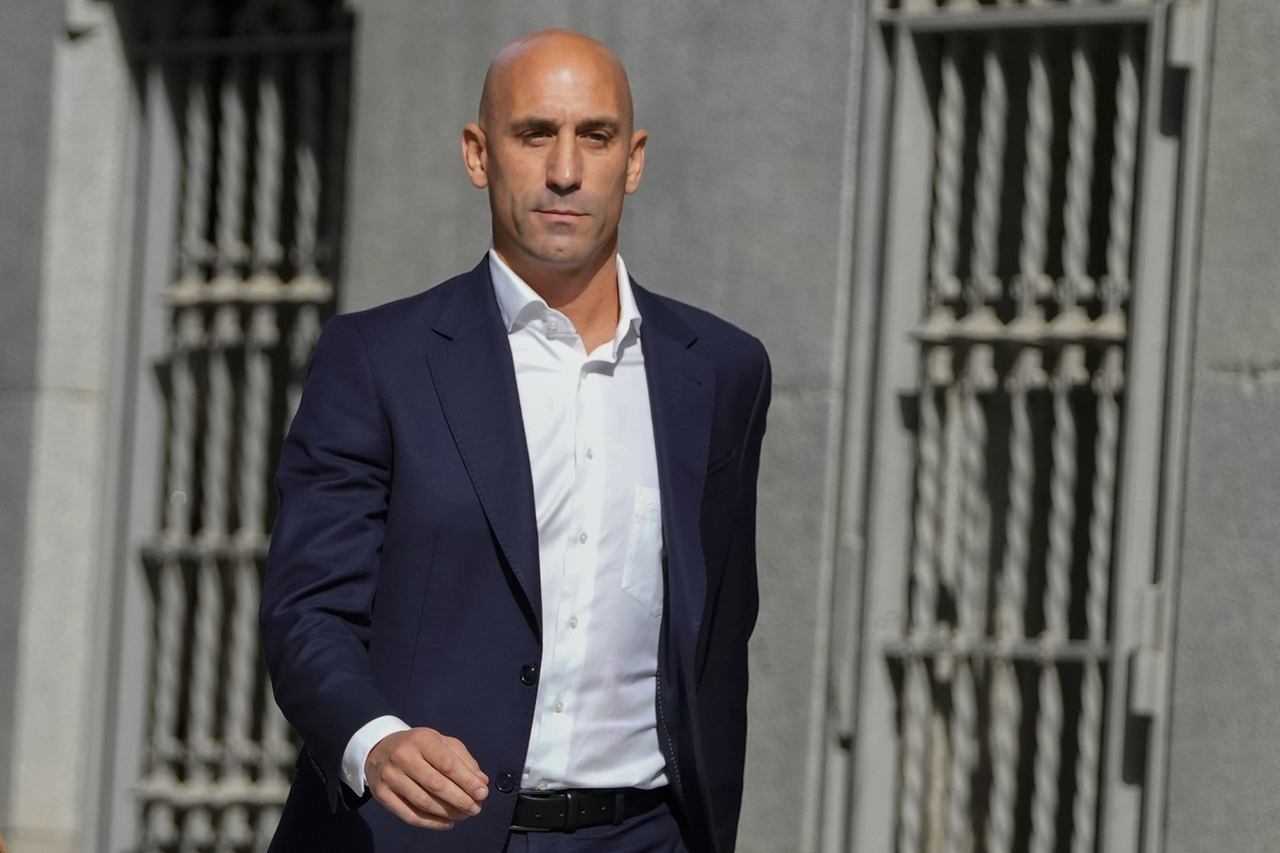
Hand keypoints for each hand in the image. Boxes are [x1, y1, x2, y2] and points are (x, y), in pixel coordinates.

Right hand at [364, 727, 489, 829]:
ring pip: (423, 802)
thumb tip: (481, 781)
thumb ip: (463, 760)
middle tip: (476, 808)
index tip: (482, 793)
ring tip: (463, 815)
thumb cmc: (418, 746)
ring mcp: (390, 777)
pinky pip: (409, 815)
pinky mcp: (382, 794)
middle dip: (460, 799)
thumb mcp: (441, 742)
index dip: (467, 780)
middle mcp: (403, 757)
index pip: (447, 763)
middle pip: (435, 784)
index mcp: (421, 740)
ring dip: (447, 812)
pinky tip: (446, 823)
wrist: (378, 749)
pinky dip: (430, 823)